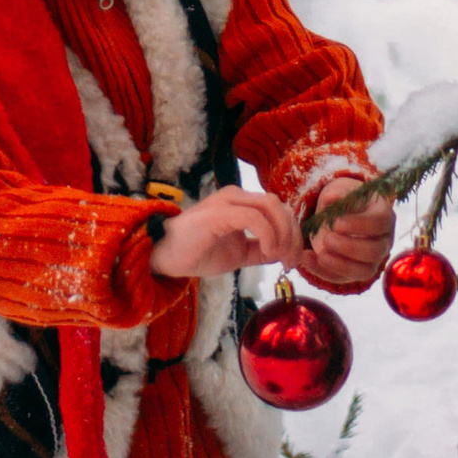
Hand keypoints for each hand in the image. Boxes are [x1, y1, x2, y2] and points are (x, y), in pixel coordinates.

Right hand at [149, 184, 304, 280]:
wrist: (164, 256)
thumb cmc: (197, 253)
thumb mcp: (239, 254)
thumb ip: (260, 251)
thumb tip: (285, 253)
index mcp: (242, 203)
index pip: (278, 210)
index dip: (293, 235)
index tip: (293, 261)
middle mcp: (237, 195)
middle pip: (279, 206)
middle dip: (293, 235)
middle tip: (291, 262)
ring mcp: (228, 201)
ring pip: (271, 206)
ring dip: (284, 234)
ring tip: (279, 257)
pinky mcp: (220, 212)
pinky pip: (255, 218)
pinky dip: (269, 235)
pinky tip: (268, 252)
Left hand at [303, 178, 394, 290]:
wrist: (340, 217)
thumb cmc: (345, 202)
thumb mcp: (341, 192)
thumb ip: (337, 194)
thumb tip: (332, 198)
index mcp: (384, 215)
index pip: (380, 222)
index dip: (360, 225)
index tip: (337, 223)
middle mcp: (383, 240)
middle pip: (375, 251)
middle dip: (349, 247)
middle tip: (327, 239)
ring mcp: (373, 259)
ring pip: (365, 270)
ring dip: (341, 265)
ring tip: (321, 254)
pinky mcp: (358, 272)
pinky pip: (346, 278)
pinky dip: (324, 272)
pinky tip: (307, 259)